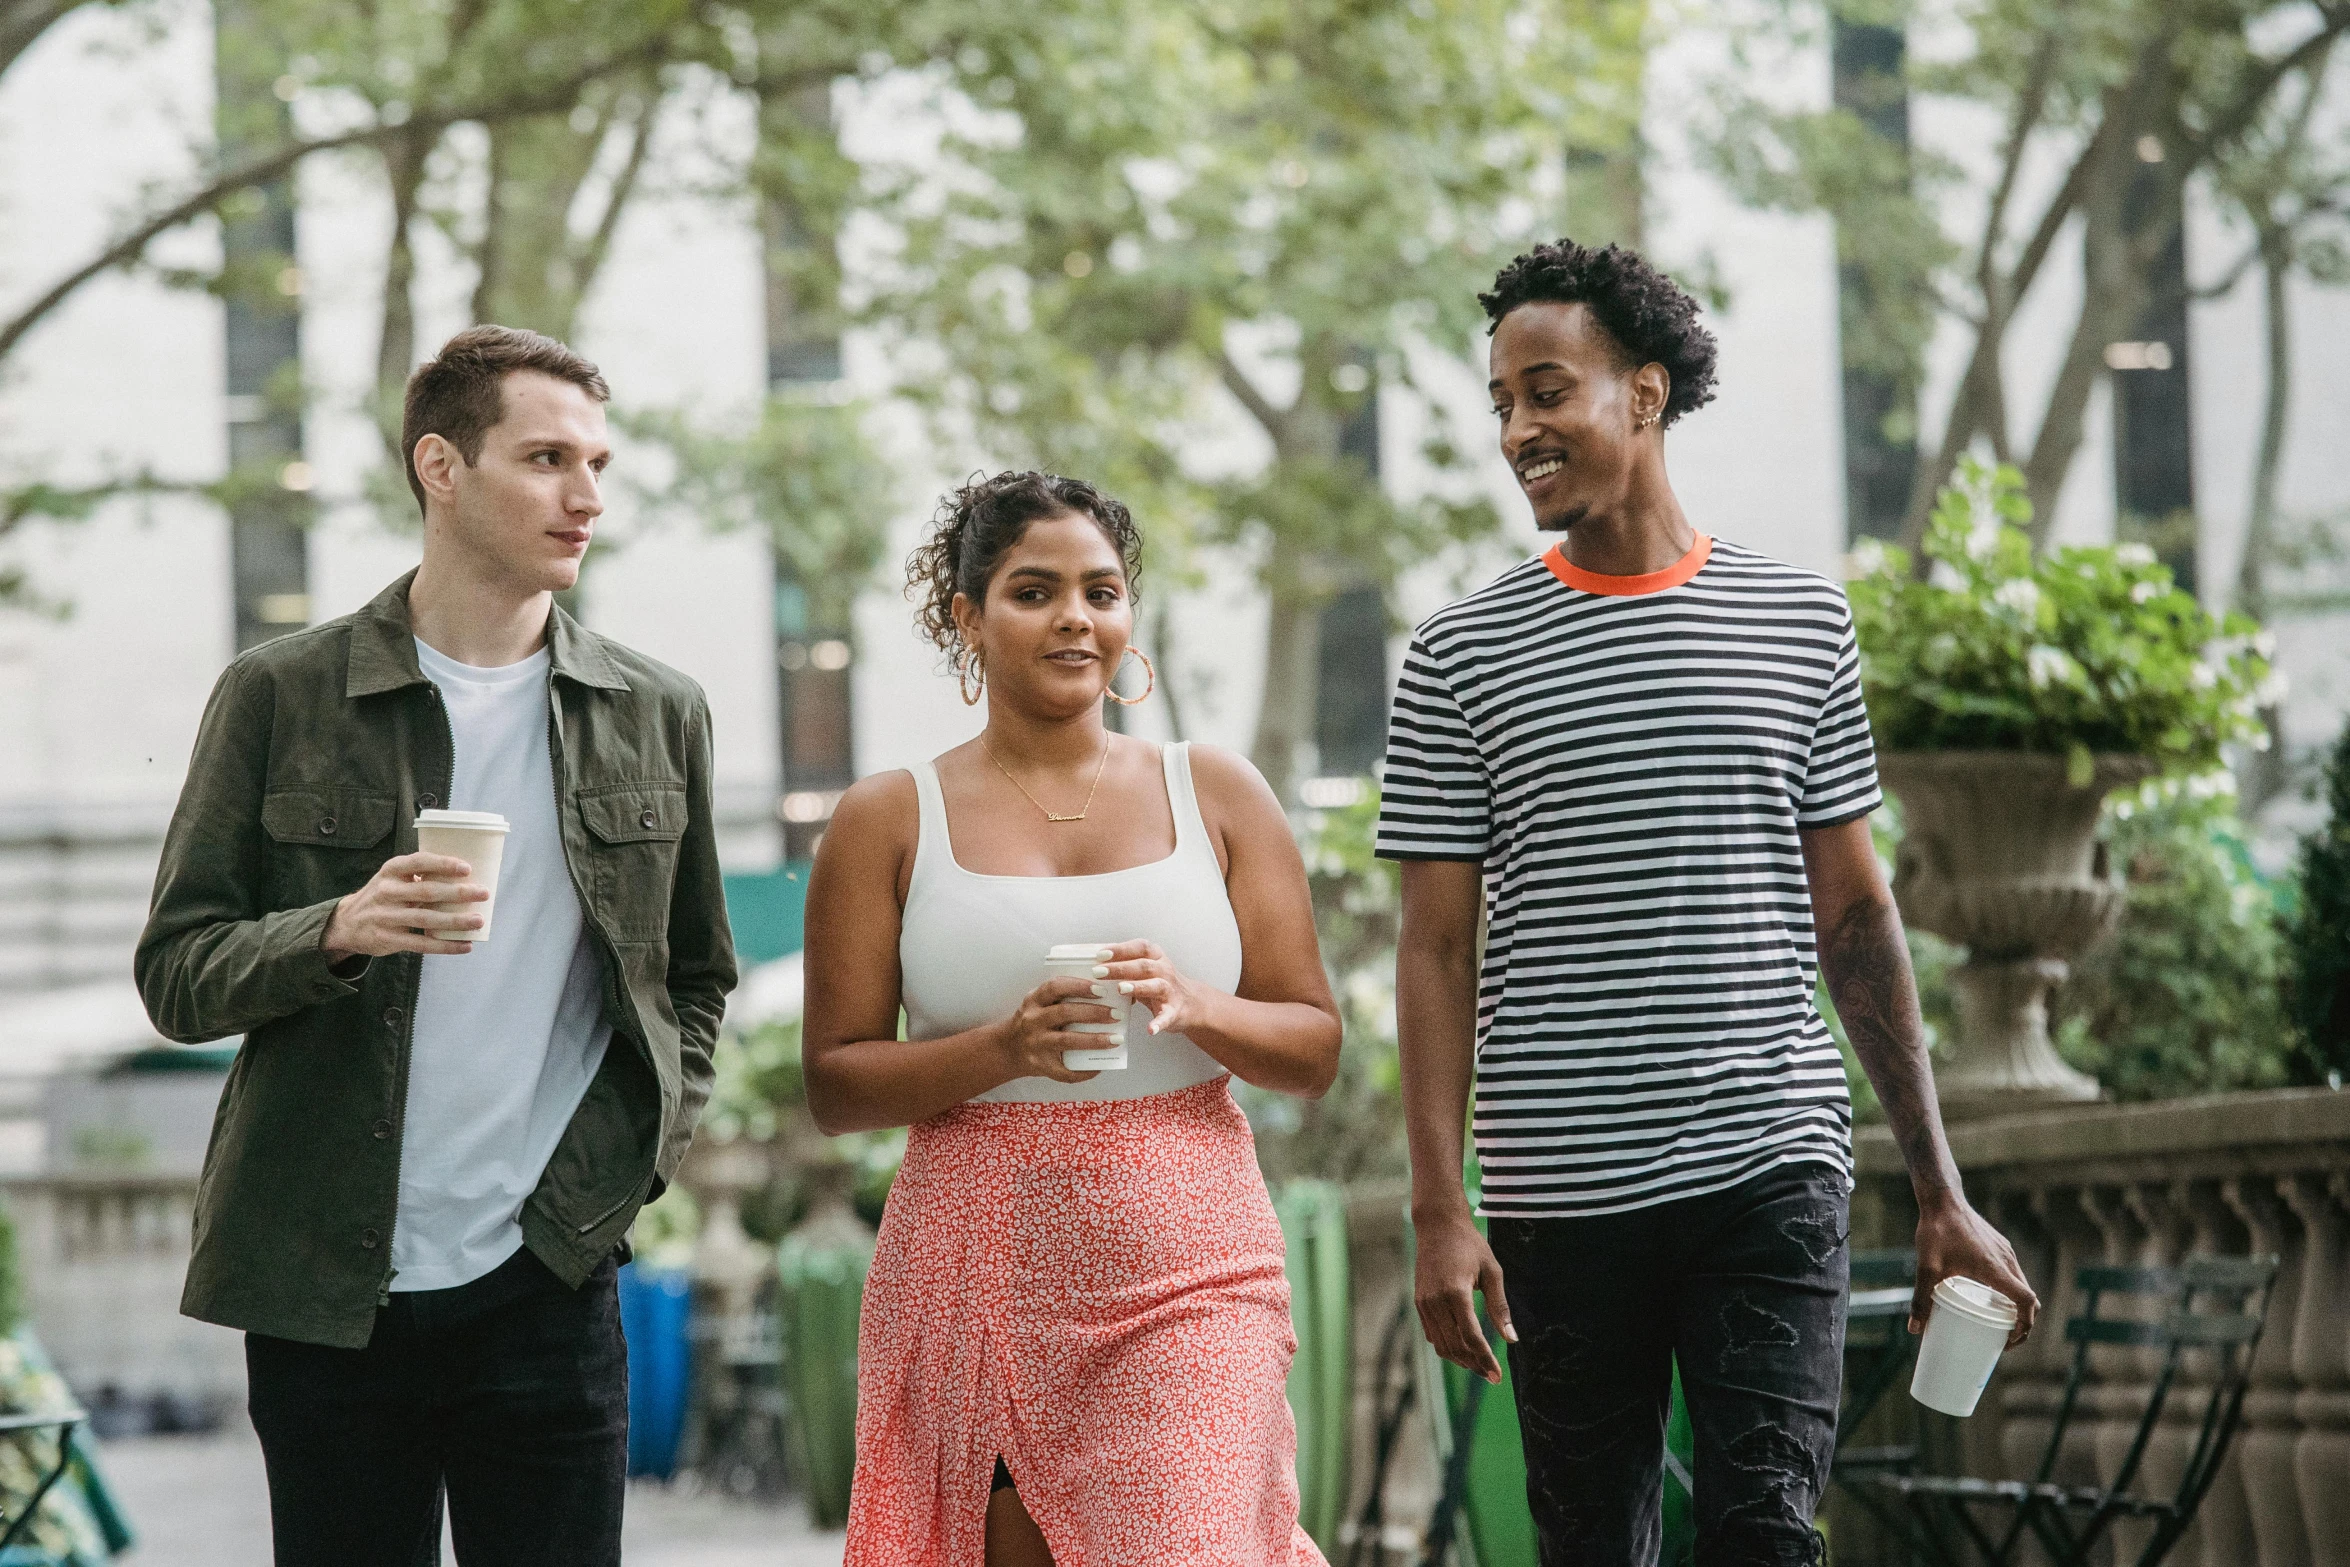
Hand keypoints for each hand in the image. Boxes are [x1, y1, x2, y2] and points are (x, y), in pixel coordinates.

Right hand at [322, 852, 488, 959]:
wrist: (346, 923)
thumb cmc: (383, 896)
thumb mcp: (392, 878)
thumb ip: (418, 875)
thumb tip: (466, 875)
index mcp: (390, 871)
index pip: (418, 862)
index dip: (443, 864)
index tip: (467, 868)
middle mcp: (386, 891)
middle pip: (427, 892)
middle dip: (458, 893)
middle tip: (483, 893)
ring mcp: (385, 916)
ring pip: (426, 919)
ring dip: (455, 921)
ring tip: (478, 920)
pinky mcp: (388, 939)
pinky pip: (421, 944)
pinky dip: (445, 946)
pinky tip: (465, 945)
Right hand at [993, 978, 1114, 1084]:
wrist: (1007, 1049)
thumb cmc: (1035, 1021)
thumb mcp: (1041, 1003)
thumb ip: (1065, 996)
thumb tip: (1107, 994)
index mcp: (1034, 1000)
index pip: (1055, 987)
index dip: (1079, 986)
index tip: (1101, 989)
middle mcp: (1032, 1020)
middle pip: (1065, 1013)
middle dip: (1094, 1013)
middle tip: (1117, 1015)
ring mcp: (1036, 1044)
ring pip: (1067, 1041)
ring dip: (1094, 1040)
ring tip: (1116, 1039)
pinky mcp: (1040, 1066)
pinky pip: (1065, 1071)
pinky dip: (1084, 1071)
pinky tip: (1100, 1067)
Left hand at [1097, 940, 1215, 1037]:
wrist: (1192, 1003)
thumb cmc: (1160, 983)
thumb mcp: (1146, 969)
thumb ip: (1125, 964)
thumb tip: (1094, 960)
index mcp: (1156, 957)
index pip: (1139, 948)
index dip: (1121, 949)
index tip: (1101, 954)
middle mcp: (1164, 971)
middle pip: (1143, 966)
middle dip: (1120, 968)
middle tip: (1099, 972)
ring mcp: (1170, 991)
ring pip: (1155, 986)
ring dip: (1138, 987)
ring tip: (1121, 989)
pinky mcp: (1174, 1011)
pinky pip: (1167, 1017)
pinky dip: (1159, 1023)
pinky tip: (1150, 1029)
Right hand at [1413, 1208, 1516, 1384]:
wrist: (1437, 1226)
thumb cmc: (1469, 1245)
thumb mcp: (1492, 1272)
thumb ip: (1500, 1307)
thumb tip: (1512, 1339)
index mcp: (1456, 1292)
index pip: (1471, 1336)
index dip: (1485, 1359)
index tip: (1497, 1375)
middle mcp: (1436, 1301)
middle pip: (1456, 1345)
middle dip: (1474, 1365)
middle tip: (1492, 1376)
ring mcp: (1424, 1303)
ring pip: (1441, 1344)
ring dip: (1460, 1359)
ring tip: (1479, 1367)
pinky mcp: (1419, 1302)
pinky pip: (1432, 1334)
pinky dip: (1447, 1347)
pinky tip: (1462, 1349)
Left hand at [1914, 1196, 2038, 1346]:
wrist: (1942, 1199)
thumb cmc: (1937, 1231)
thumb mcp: (1927, 1268)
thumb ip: (1921, 1299)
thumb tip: (1914, 1329)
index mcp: (1996, 1269)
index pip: (2027, 1301)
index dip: (2025, 1325)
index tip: (2010, 1340)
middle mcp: (2006, 1260)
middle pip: (2028, 1297)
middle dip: (2022, 1321)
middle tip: (2004, 1338)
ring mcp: (2005, 1251)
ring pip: (2021, 1284)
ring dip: (2016, 1305)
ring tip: (1997, 1320)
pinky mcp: (1999, 1245)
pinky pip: (2012, 1272)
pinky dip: (2008, 1289)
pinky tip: (1987, 1294)